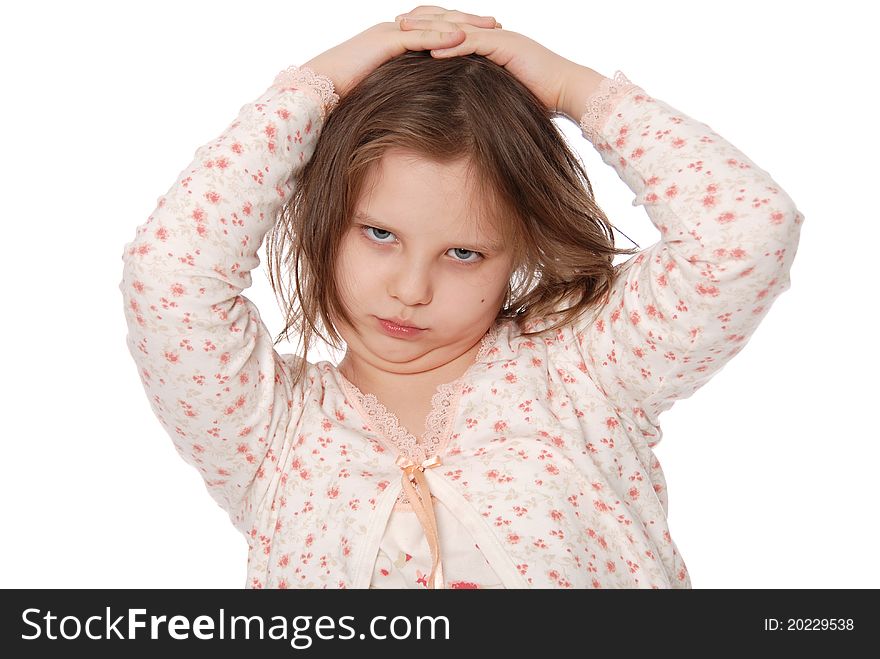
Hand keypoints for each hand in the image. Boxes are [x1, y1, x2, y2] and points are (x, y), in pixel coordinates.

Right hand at [301, 9, 499, 98]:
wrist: (314, 93)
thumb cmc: (343, 98)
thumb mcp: (381, 91)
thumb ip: (401, 88)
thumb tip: (421, 104)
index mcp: (393, 39)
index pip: (432, 26)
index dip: (458, 27)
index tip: (484, 33)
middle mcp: (392, 30)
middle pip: (437, 18)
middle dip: (468, 19)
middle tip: (496, 23)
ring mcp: (388, 33)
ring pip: (432, 22)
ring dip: (462, 23)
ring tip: (489, 27)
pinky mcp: (383, 42)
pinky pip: (418, 37)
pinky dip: (441, 36)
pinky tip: (464, 38)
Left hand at [395, 5, 589, 115]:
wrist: (567, 91)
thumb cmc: (538, 96)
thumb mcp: (502, 90)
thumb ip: (482, 87)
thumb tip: (462, 101)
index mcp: (489, 42)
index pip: (452, 30)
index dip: (428, 28)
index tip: (403, 33)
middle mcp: (492, 33)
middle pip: (450, 23)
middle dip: (422, 22)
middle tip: (395, 23)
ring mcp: (499, 37)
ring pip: (458, 29)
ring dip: (430, 30)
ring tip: (404, 32)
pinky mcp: (507, 47)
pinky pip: (475, 44)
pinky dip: (453, 47)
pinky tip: (432, 52)